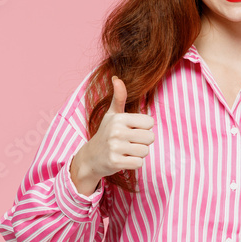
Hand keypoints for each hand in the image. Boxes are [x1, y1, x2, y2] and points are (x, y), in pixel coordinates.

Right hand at [70, 76, 154, 194]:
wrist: (90, 158)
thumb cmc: (106, 133)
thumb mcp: (112, 115)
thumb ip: (119, 97)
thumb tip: (116, 78)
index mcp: (119, 118)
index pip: (150, 122)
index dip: (144, 128)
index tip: (131, 130)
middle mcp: (116, 131)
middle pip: (150, 138)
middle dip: (143, 142)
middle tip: (129, 142)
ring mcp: (115, 147)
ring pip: (145, 151)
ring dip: (138, 153)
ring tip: (126, 151)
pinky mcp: (115, 162)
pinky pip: (139, 163)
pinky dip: (134, 164)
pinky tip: (123, 160)